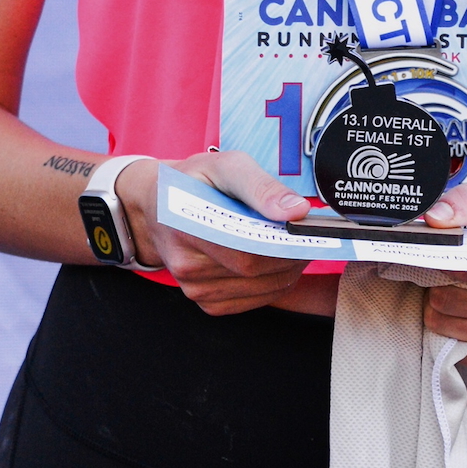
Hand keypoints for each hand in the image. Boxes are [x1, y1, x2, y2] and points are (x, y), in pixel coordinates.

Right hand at [116, 151, 311, 317]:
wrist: (156, 206)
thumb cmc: (193, 181)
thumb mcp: (224, 165)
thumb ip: (261, 186)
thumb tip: (296, 211)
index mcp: (185, 225)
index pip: (245, 250)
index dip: (284, 244)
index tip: (309, 230)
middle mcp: (185, 265)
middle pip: (255, 272)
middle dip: (291, 255)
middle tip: (310, 235)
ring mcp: (194, 289)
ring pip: (259, 289)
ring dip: (287, 270)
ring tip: (296, 246)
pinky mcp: (206, 302)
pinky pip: (253, 302)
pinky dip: (274, 285)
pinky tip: (277, 263)